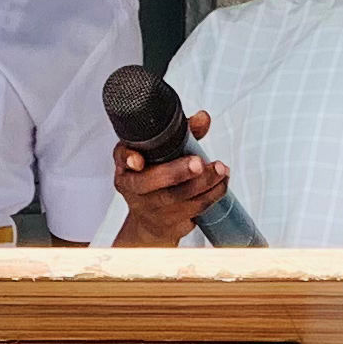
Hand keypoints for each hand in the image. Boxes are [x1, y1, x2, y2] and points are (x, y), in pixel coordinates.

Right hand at [111, 109, 231, 246]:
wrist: (150, 223)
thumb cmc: (156, 179)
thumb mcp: (162, 154)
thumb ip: (181, 134)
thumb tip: (202, 118)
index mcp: (127, 167)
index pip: (121, 158)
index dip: (128, 158)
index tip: (138, 160)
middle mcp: (134, 189)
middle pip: (150, 183)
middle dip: (176, 172)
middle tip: (199, 163)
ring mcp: (150, 210)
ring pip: (177, 198)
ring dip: (203, 183)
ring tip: (220, 169)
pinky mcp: (169, 225)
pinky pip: (192, 211)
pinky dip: (211, 196)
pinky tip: (221, 184)